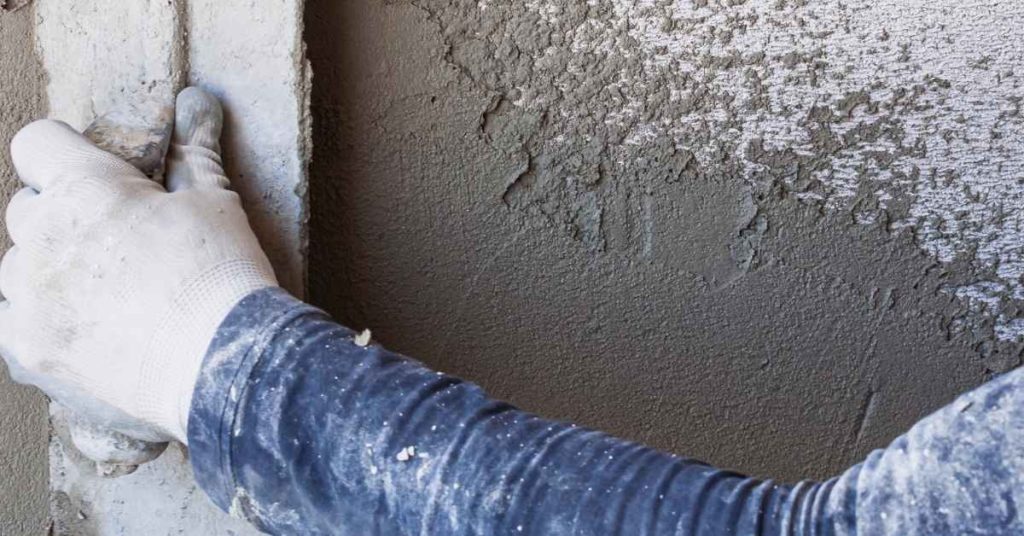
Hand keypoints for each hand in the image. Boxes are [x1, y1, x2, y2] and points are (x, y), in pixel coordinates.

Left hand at [0, 88, 276, 442]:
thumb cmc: (222, 275)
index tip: (90, 174)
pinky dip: (37, 320)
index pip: (36, 143)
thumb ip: (194, 152)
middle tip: (112, 242)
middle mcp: (43, 236)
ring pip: (14, 268)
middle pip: (24, 208)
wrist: (224, 363)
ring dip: (45, 270)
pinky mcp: (28, 348)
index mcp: (85, 188)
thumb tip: (200, 103)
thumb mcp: (215, 203)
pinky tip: (81, 329)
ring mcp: (28, 296)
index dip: (63, 153)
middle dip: (60, 217)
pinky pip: (9, 321)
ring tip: (99, 293)